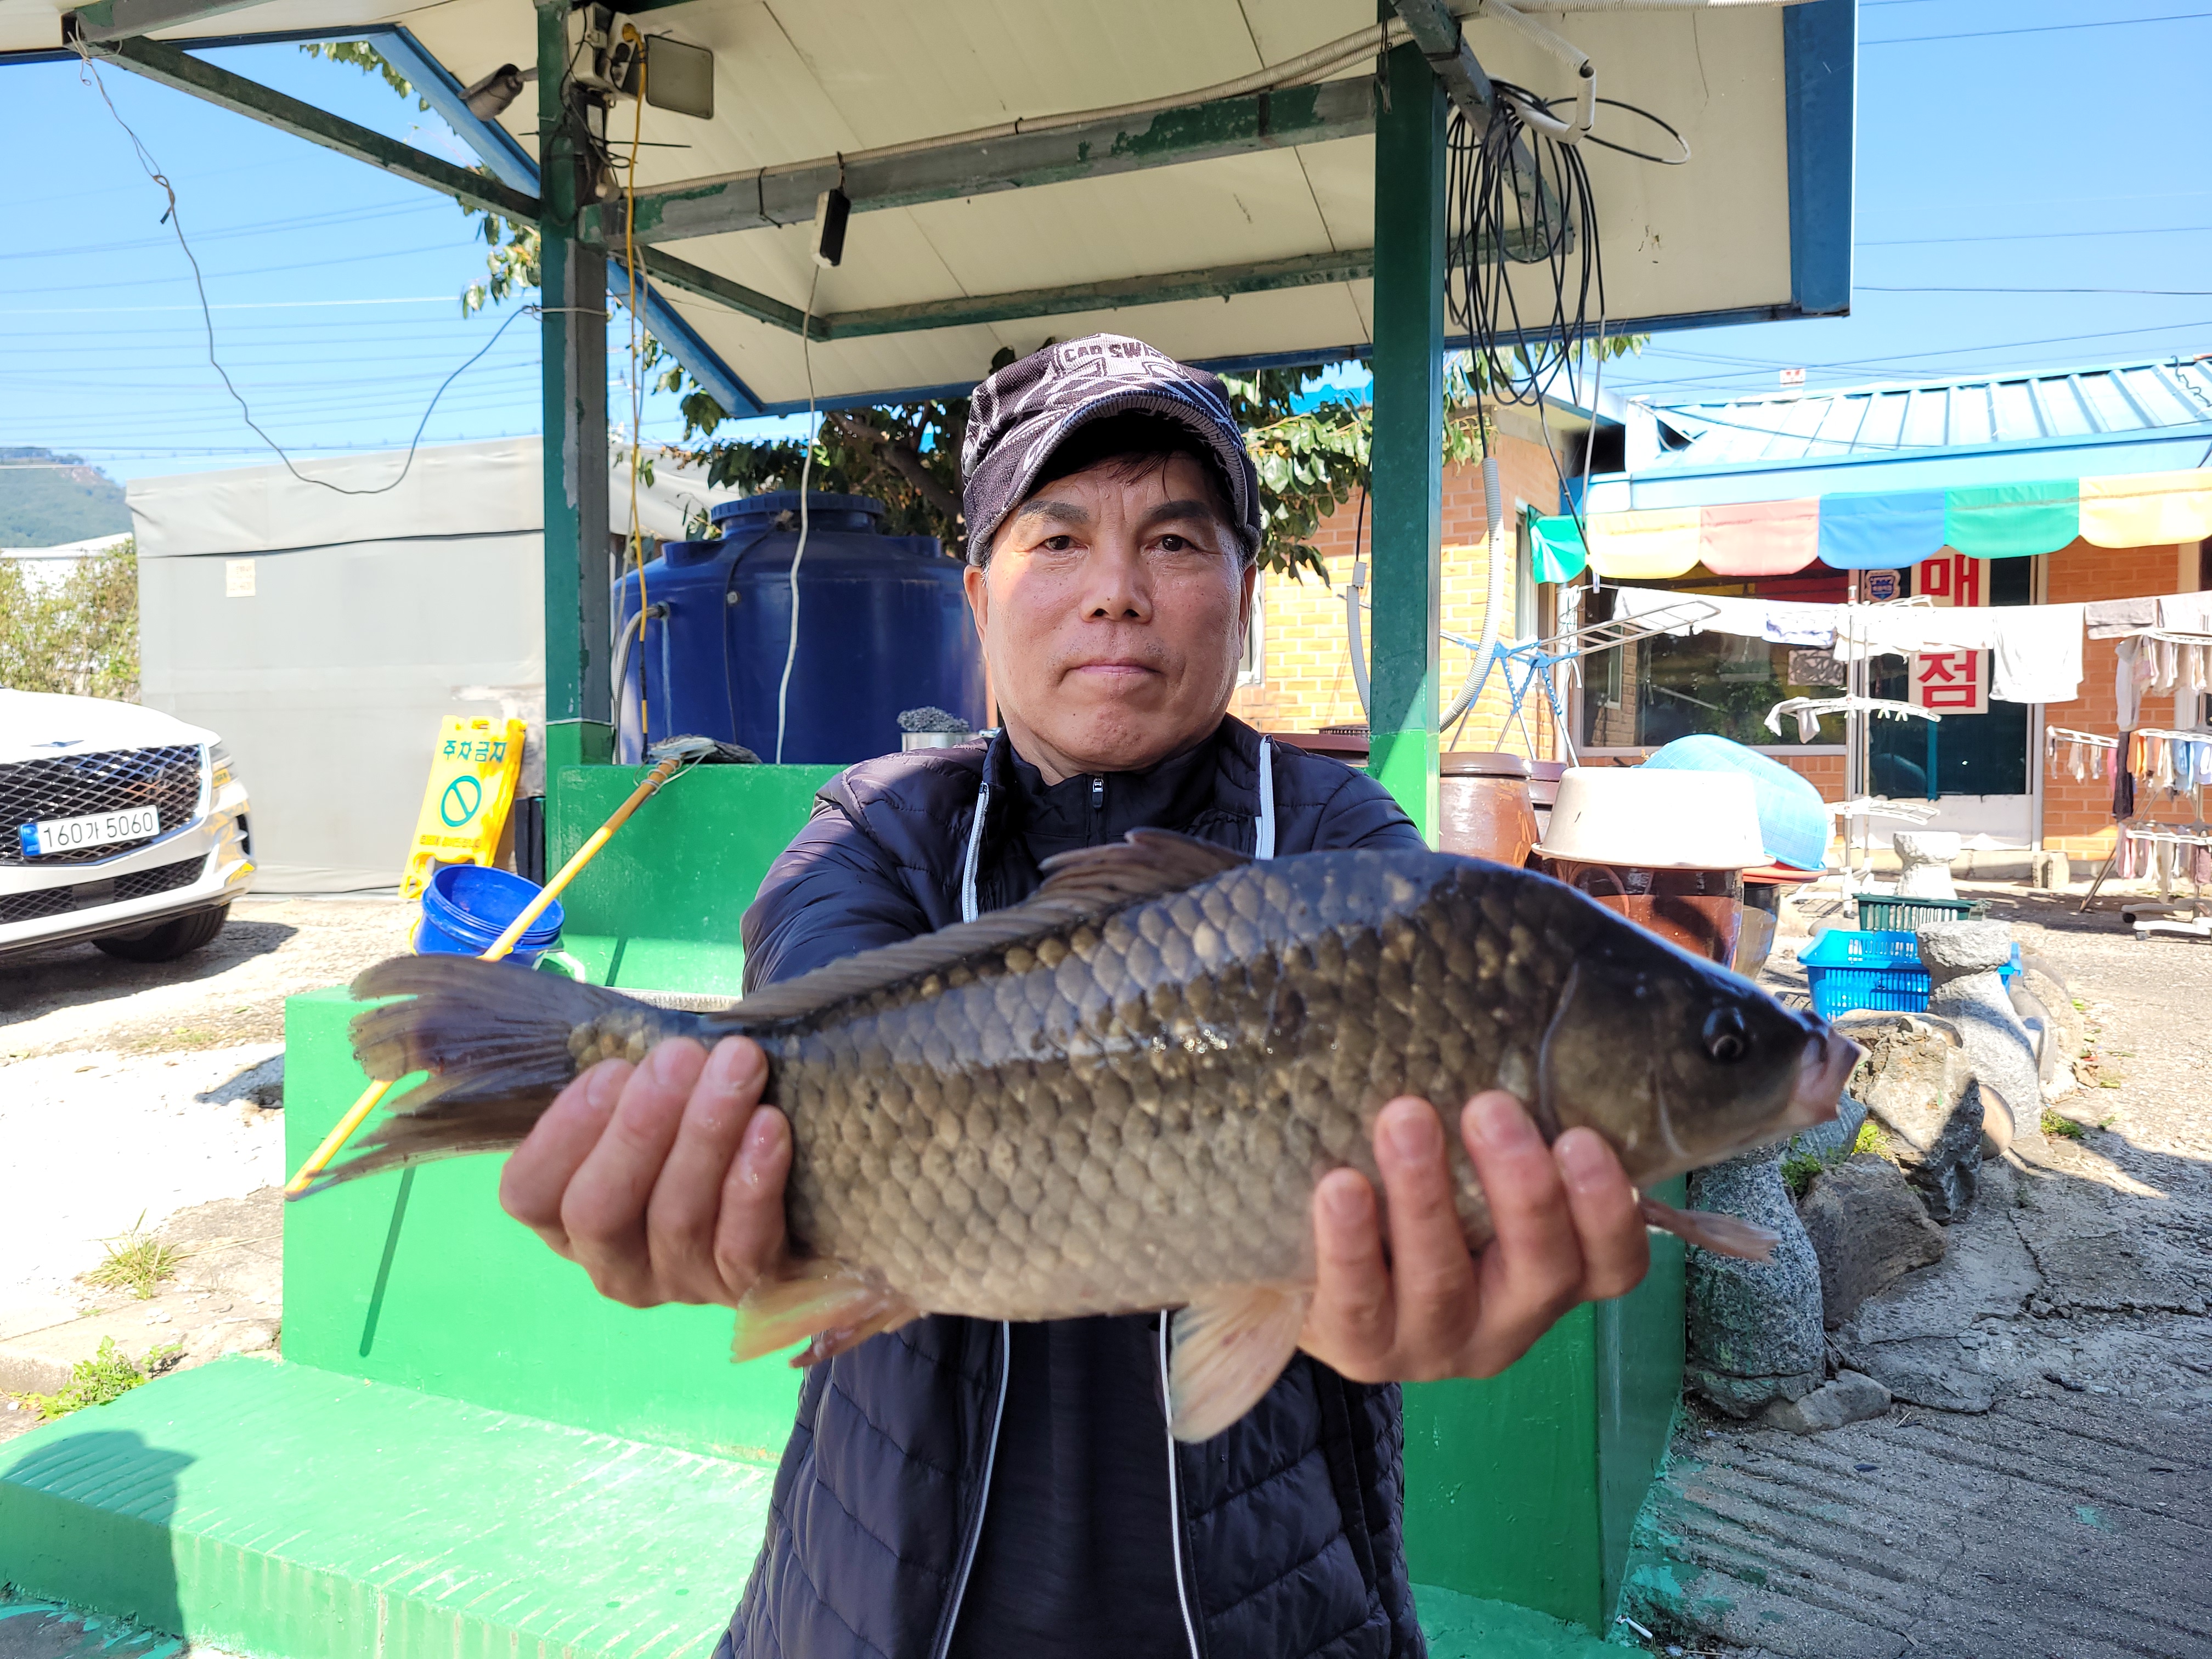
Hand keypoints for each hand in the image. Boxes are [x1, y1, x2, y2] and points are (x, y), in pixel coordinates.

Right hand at [498, 1035, 789, 1308]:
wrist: (790, 1196)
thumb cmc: (692, 1132)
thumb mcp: (647, 1108)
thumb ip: (630, 1086)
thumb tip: (650, 1048)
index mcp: (565, 1221)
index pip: (530, 1193)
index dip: (564, 1131)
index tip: (613, 1069)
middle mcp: (611, 1264)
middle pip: (600, 1211)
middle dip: (638, 1127)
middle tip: (679, 1057)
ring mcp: (677, 1284)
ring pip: (676, 1218)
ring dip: (706, 1133)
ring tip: (738, 1067)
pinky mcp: (743, 1287)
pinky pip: (742, 1245)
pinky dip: (753, 1183)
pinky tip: (770, 1127)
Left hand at [1299, 1091, 1647, 1382]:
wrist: (1316, 1283)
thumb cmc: (1411, 1204)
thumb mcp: (1469, 1173)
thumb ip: (1497, 1131)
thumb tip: (1503, 1028)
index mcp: (1553, 1276)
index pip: (1612, 1261)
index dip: (1608, 1208)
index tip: (1580, 1135)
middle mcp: (1507, 1321)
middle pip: (1540, 1270)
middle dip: (1521, 1188)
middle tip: (1489, 1106)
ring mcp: (1434, 1345)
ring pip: (1443, 1284)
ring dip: (1426, 1197)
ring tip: (1405, 1119)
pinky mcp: (1361, 1350)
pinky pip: (1359, 1304)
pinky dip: (1350, 1243)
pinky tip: (1340, 1186)